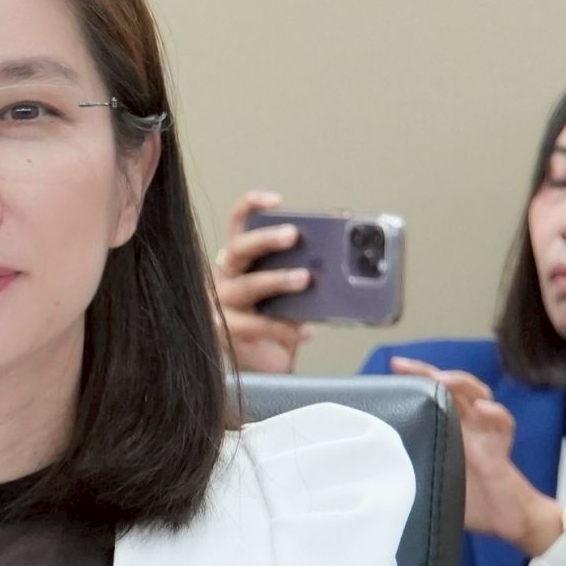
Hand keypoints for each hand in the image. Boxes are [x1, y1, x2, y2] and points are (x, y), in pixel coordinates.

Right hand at [212, 191, 312, 373]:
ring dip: (276, 279)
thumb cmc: (274, 321)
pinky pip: (256, 326)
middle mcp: (225, 279)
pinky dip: (284, 327)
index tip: (275, 200)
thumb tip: (343, 252)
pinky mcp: (228, 333)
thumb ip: (305, 270)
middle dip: (266, 239)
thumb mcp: (290, 292)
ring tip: (304, 278)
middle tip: (294, 235)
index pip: (238, 225)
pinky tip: (306, 330)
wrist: (261, 365)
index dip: (251, 207)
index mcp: (240, 261)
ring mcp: (223, 306)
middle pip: (239, 250)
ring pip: (246, 286)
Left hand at [388, 358, 562, 556]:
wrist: (504, 519)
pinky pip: (503, 426)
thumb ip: (410, 470)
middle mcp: (466, 426)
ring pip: (479, 394)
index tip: (392, 367)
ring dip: (461, 383)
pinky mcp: (500, 450)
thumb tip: (374, 471)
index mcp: (448, 429)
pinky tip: (483, 409)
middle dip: (429, 372)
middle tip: (403, 366)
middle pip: (451, 387)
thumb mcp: (430, 481)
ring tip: (443, 379)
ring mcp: (484, 434)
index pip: (431, 396)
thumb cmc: (469, 500)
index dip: (414, 380)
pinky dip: (496, 414)